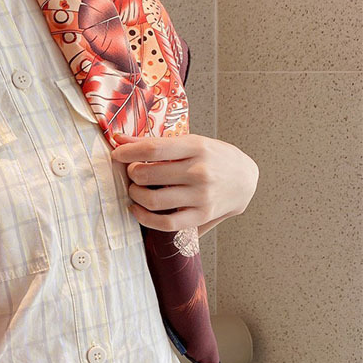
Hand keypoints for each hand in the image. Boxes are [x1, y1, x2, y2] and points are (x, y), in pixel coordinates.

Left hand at [110, 132, 258, 236]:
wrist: (245, 179)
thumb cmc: (213, 158)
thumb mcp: (190, 143)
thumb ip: (154, 143)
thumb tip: (120, 139)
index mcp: (196, 147)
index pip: (153, 149)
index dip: (128, 152)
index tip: (117, 155)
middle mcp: (199, 171)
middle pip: (148, 174)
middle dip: (131, 174)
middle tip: (131, 173)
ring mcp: (201, 196)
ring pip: (153, 200)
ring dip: (134, 195)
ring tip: (135, 190)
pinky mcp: (202, 216)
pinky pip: (165, 223)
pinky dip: (144, 218)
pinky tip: (138, 209)